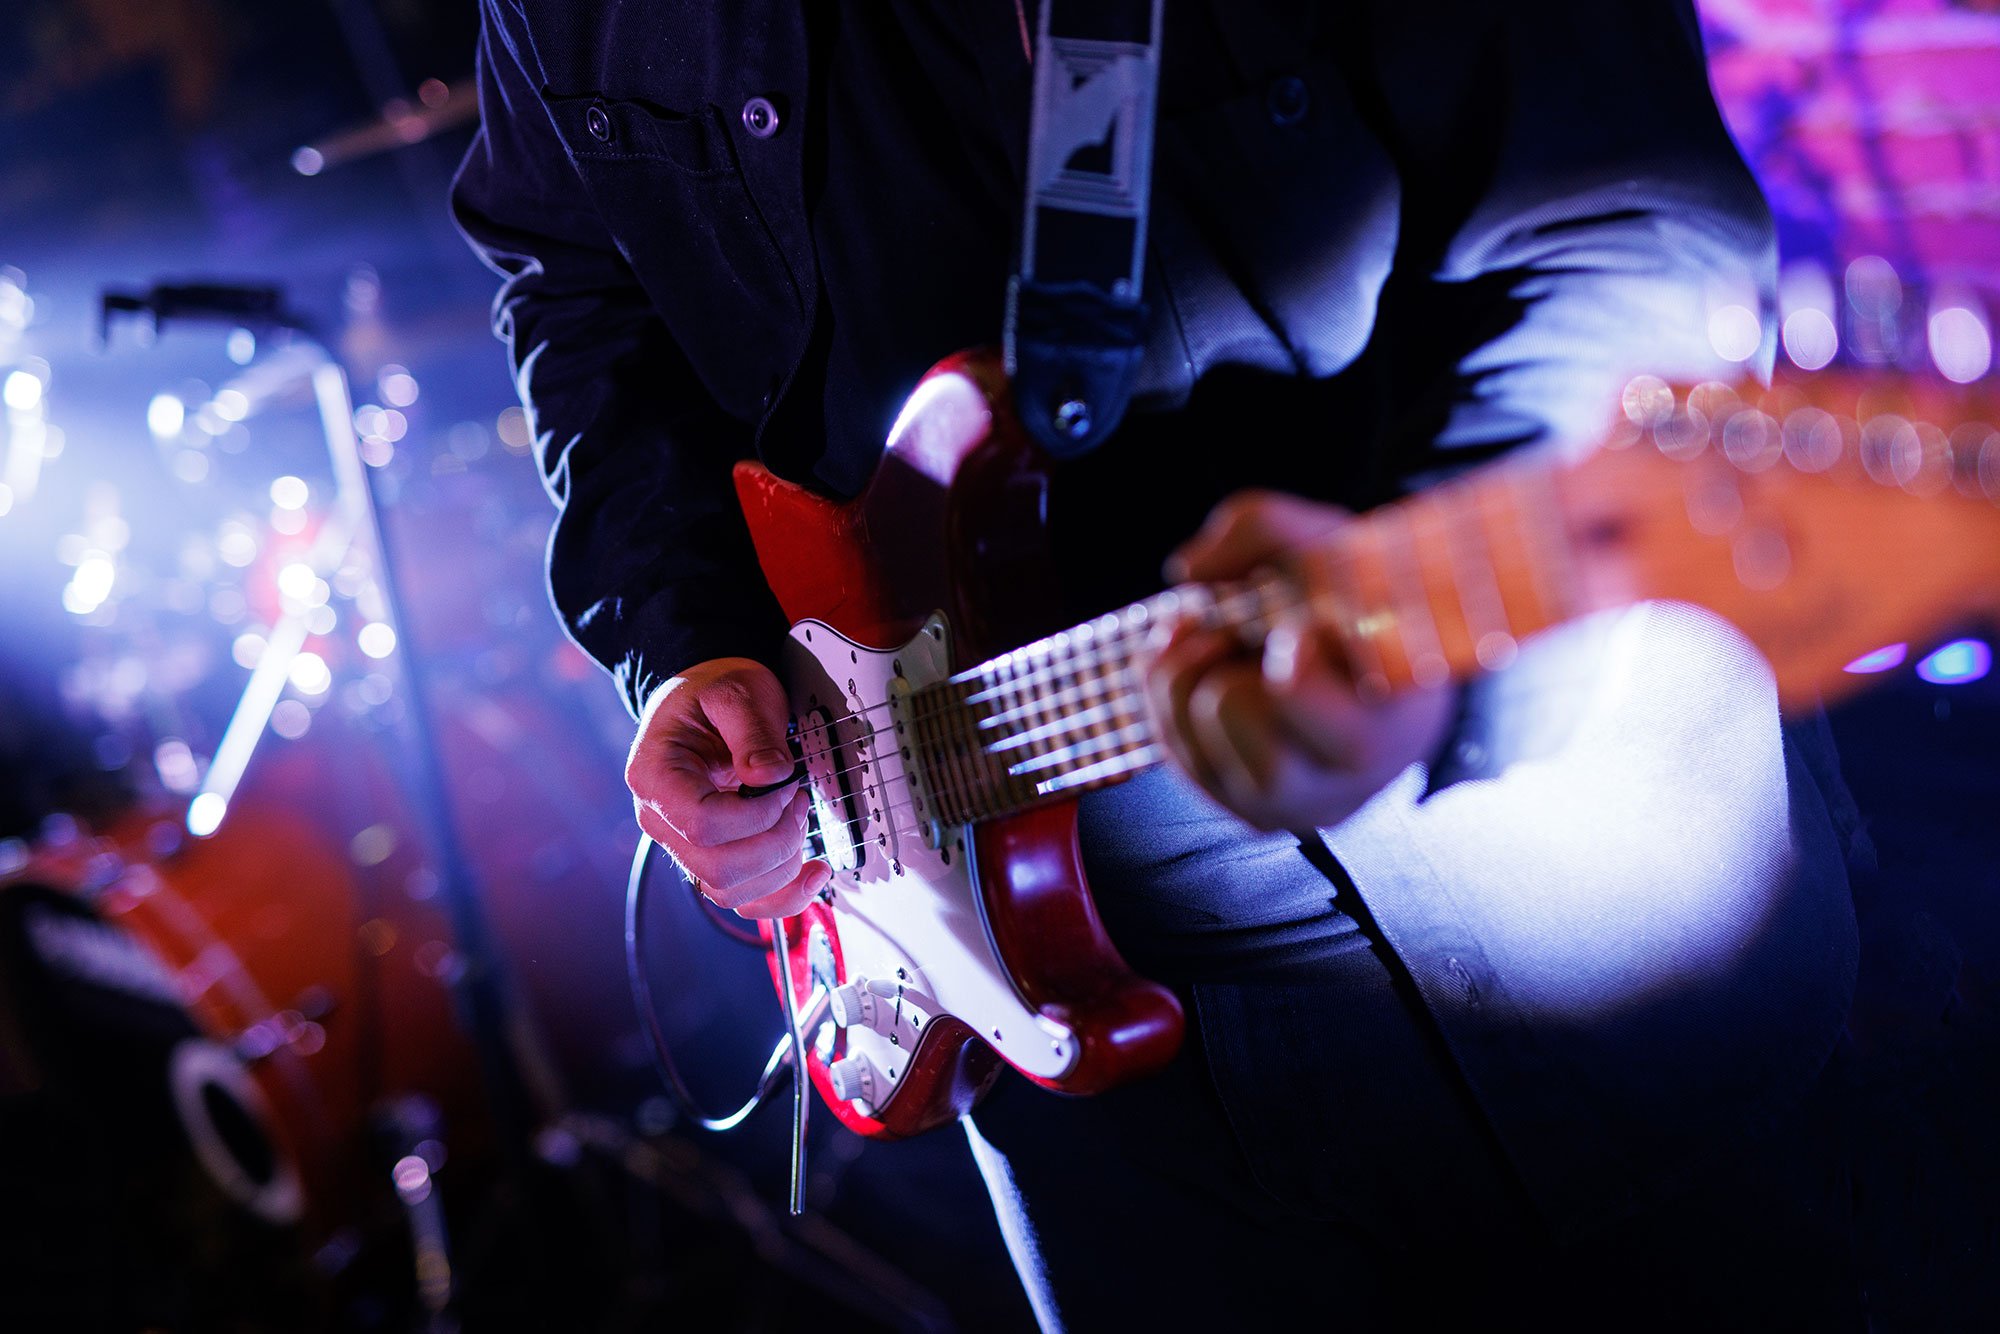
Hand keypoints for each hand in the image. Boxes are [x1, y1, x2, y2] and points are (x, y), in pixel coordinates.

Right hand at [626, 657, 830, 918]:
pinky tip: (812, 873)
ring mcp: (684, 844)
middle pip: (717, 869)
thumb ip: (751, 730)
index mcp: (654, 777)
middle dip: (776, 842)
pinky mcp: (713, 856)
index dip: (756, 815)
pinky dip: (783, 897)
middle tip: (798, 801)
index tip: (785, 785)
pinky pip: (742, 899)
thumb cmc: (714, 692)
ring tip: (799, 819)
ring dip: (781, 866)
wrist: (708, 698)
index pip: (701, 825)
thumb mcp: (735, 692)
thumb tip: (770, 776)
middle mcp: (661, 819)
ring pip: (730, 891)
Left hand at [1145, 491, 1455, 831]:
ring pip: (1185, 724)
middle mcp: (1336, 783)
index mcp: (1384, 722)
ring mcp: (1283, 805)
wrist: (1392, 677)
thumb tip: (1188, 571)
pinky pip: (1167, 742)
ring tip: (1232, 645)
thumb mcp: (1335, 543)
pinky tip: (1214, 667)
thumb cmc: (1366, 606)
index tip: (1310, 624)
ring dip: (1191, 666)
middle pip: (1225, 704)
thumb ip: (1263, 527)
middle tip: (1259, 630)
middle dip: (1224, 650)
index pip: (1291, 684)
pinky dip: (1173, 689)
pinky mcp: (1238, 808)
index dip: (1285, 639)